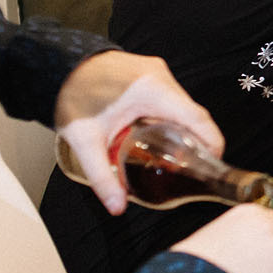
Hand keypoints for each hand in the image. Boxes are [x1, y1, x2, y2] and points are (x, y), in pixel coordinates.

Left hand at [54, 52, 222, 214]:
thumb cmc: (72, 96)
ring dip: (183, 128)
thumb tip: (117, 206)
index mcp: (152, 91)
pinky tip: (160, 134)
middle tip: (191, 166)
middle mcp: (161, 77)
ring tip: (176, 154)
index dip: (212, 141)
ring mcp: (157, 71)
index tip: (214, 163)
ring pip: (182, 105)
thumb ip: (103, 176)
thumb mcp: (86, 140)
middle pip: (192, 113)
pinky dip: (171, 116)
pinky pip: (171, 97)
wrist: (57, 66)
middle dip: (196, 140)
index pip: (197, 118)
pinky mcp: (151, 72)